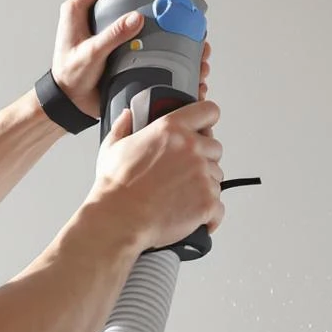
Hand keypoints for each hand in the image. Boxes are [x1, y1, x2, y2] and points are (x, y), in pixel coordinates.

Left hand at [51, 0, 212, 117]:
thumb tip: (138, 17)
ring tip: (185, 25)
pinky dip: (157, 41)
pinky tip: (177, 46)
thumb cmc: (70, 77)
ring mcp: (109, 33)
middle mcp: (95, 17)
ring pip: (138, 19)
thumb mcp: (91, 53)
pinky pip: (140, 38)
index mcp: (79, 9)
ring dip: (160, 22)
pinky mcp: (118, 48)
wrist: (70, 104)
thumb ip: (113, 35)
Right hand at [88, 98, 225, 251]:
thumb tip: (127, 116)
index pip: (208, 111)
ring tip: (180, 196)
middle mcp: (190, 149)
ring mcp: (202, 175)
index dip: (207, 120)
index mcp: (171, 129)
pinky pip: (218, 207)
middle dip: (203, 159)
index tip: (205, 128)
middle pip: (215, 148)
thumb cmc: (116, 188)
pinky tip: (191, 214)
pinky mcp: (207, 202)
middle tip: (183, 173)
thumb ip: (123, 127)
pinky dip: (208, 214)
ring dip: (204, 186)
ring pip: (217, 178)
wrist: (119, 219)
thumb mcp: (112, 148)